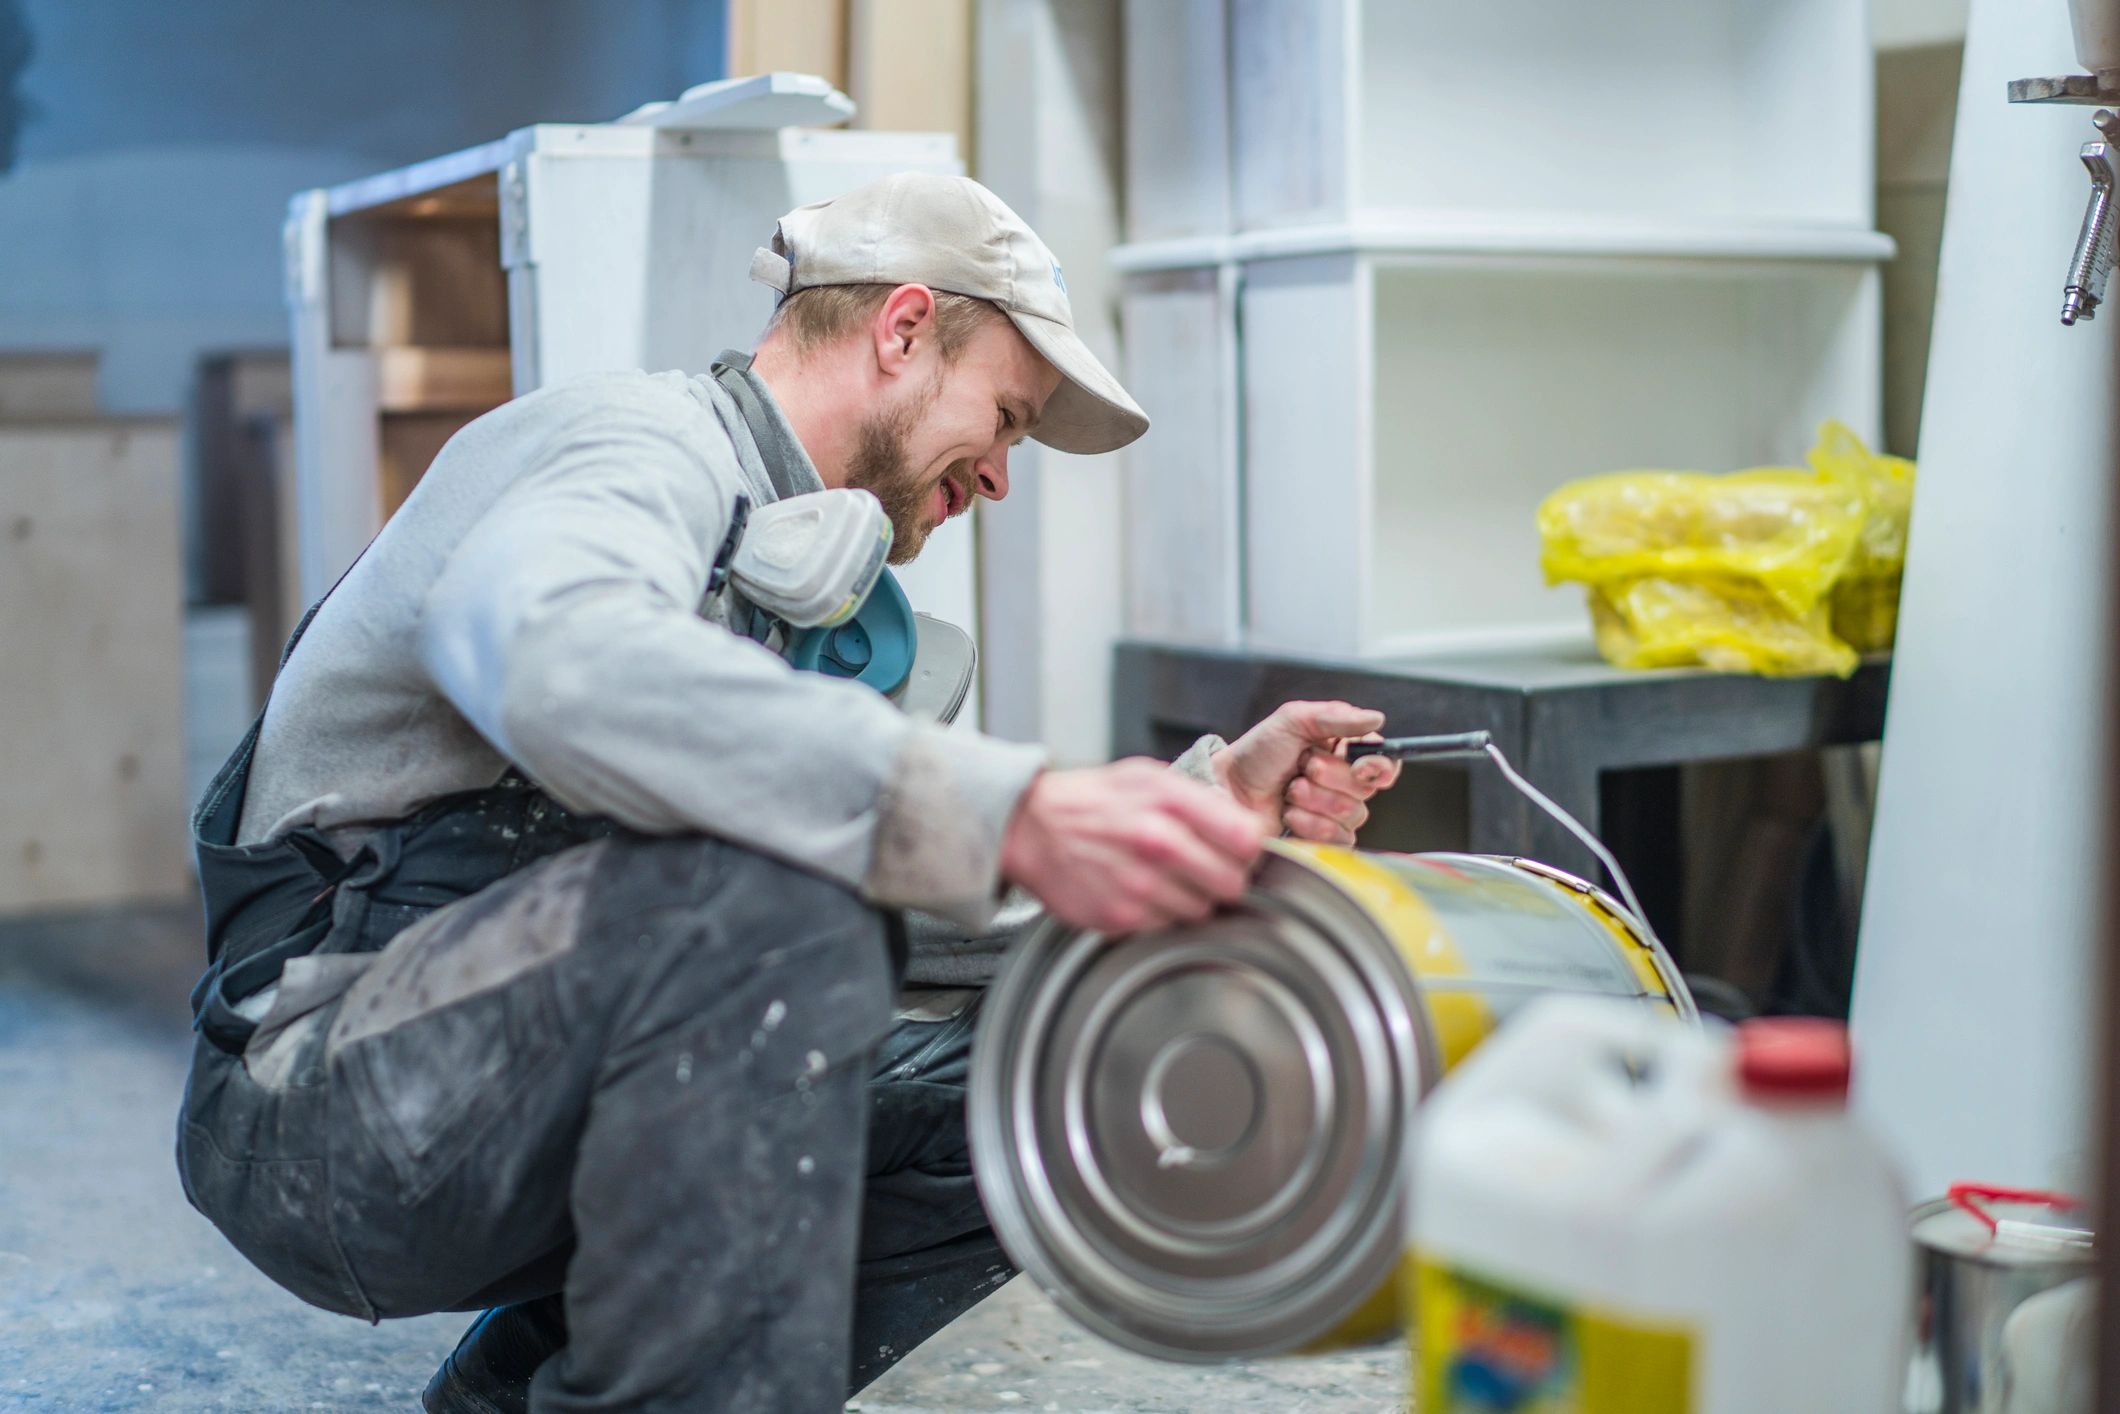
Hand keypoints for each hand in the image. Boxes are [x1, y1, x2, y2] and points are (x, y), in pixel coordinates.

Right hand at [999, 760, 1269, 933]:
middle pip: (1232, 883)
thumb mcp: (1148, 777)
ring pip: (1202, 910)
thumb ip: (1200, 799)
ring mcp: (1139, 885)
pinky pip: (1168, 926)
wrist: (1031, 828)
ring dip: (1192, 899)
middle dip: (1225, 878)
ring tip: (1165, 878)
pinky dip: (1161, 914)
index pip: (1246, 839)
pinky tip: (1141, 891)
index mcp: (1169, 802)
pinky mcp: (1121, 917)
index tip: (1237, 848)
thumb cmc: (1093, 801)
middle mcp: (1157, 843)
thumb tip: (1247, 827)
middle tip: (1206, 869)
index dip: (1248, 847)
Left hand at [1212, 700, 1402, 844]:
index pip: (1385, 762)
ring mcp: (1333, 811)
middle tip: (1303, 768)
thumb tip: (1376, 719)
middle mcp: (1343, 781)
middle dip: (1331, 778)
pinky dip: (1312, 824)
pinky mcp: (1322, 838)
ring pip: (1354, 815)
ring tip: (1290, 791)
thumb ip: (1336, 717)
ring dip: (1316, 801)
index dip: (1379, 766)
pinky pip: (1340, 839)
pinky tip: (1290, 813)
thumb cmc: (1256, 754)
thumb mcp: (1293, 720)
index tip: (1360, 765)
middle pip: (1368, 789)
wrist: (1227, 790)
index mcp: (1343, 750)